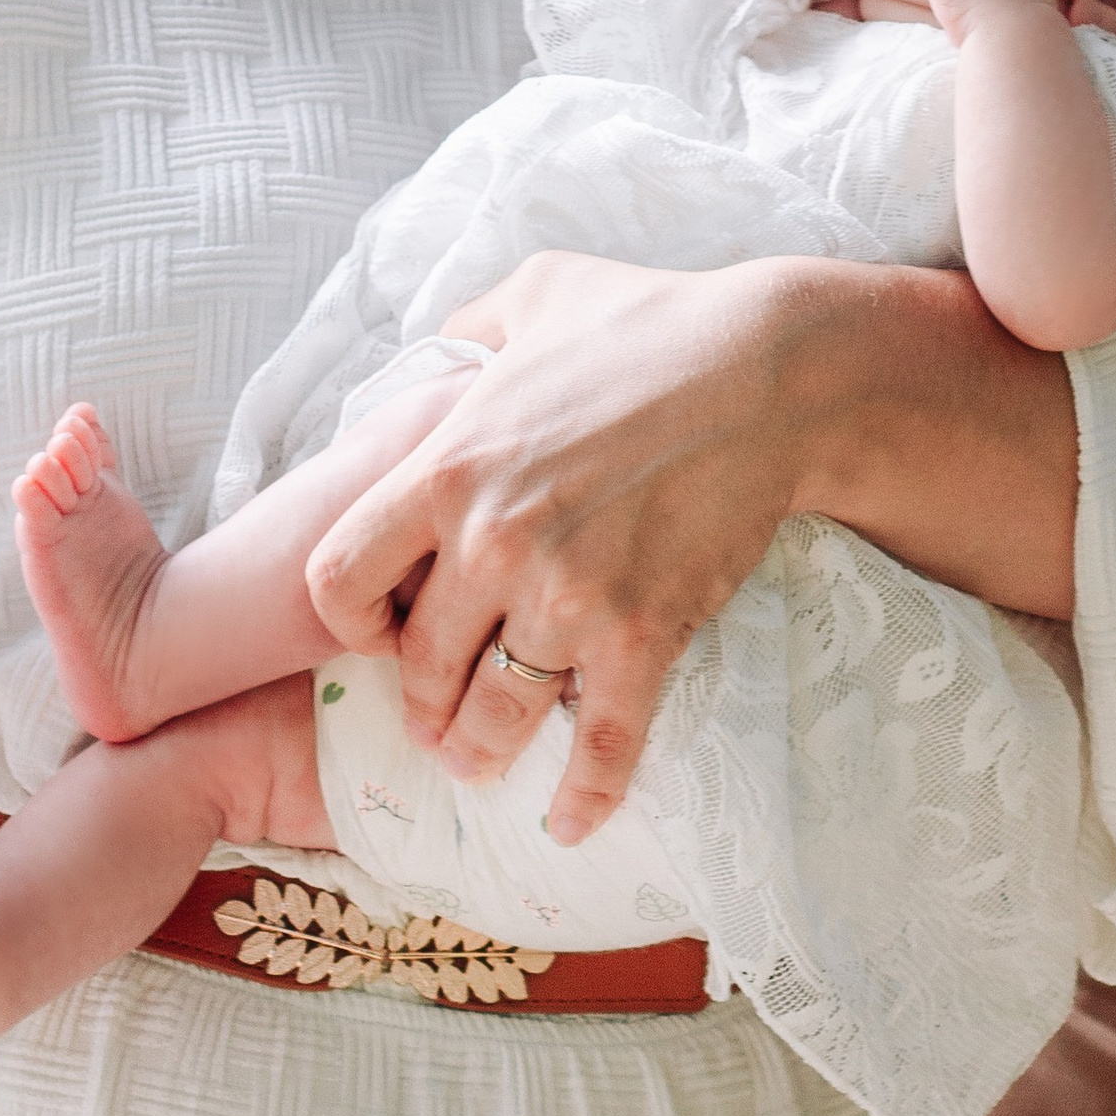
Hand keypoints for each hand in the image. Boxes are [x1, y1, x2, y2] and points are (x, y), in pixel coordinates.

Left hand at [302, 253, 835, 845]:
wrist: (779, 370)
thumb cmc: (658, 321)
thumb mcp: (541, 291)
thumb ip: (469, 327)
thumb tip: (435, 350)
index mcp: (448, 465)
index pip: (337, 580)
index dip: (349, 617)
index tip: (381, 625)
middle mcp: (493, 542)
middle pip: (418, 665)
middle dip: (419, 699)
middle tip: (433, 714)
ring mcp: (569, 598)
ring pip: (492, 718)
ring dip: (478, 753)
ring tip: (480, 762)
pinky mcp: (643, 637)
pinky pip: (599, 746)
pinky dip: (584, 798)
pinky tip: (571, 825)